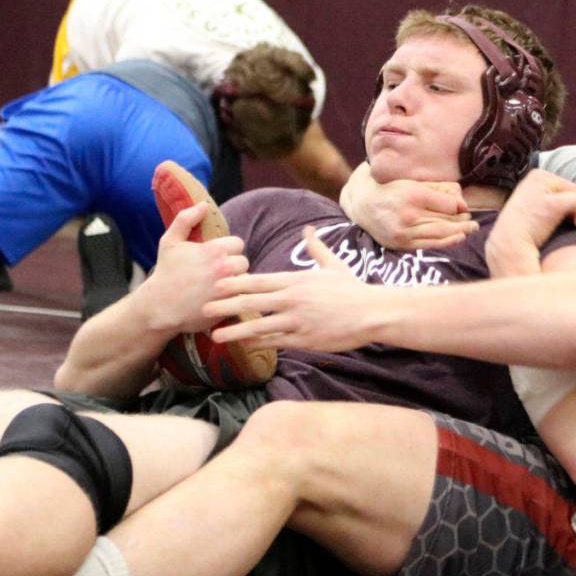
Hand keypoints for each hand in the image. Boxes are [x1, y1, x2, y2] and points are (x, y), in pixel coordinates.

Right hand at [134, 203, 248, 332]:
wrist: (159, 307)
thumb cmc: (166, 272)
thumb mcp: (170, 242)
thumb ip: (186, 219)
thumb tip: (204, 205)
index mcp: (215, 250)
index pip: (238, 243)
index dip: (228, 249)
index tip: (217, 257)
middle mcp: (225, 268)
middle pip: (244, 262)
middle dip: (233, 266)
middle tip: (218, 273)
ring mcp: (229, 289)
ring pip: (245, 280)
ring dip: (236, 282)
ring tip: (220, 286)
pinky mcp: (229, 306)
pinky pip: (242, 297)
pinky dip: (234, 298)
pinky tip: (222, 299)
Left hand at [203, 226, 378, 351]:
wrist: (373, 313)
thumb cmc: (353, 289)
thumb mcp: (334, 265)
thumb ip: (316, 249)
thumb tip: (308, 230)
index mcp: (295, 281)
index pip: (257, 280)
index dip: (233, 283)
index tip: (214, 283)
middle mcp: (292, 300)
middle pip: (252, 303)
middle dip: (225, 306)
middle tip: (202, 309)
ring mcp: (297, 322)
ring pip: (259, 327)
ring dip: (235, 331)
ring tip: (215, 336)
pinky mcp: (305, 340)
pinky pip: (275, 342)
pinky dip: (258, 343)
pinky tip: (243, 345)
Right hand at [340, 163, 477, 249]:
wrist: (363, 204)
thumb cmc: (392, 189)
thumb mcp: (413, 181)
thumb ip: (438, 189)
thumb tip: (462, 204)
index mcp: (413, 194)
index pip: (448, 206)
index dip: (459, 208)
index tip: (465, 209)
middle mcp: (409, 214)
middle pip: (445, 222)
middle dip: (464, 223)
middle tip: (475, 223)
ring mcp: (404, 231)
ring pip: (439, 234)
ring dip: (458, 233)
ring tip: (470, 230)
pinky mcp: (400, 243)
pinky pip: (428, 245)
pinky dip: (445, 243)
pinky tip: (457, 239)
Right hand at [486, 169, 575, 277]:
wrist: (509, 247)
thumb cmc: (521, 234)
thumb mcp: (534, 209)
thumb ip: (553, 202)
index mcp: (533, 178)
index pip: (563, 186)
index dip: (574, 204)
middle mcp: (537, 177)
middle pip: (571, 190)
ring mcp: (543, 189)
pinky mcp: (552, 203)